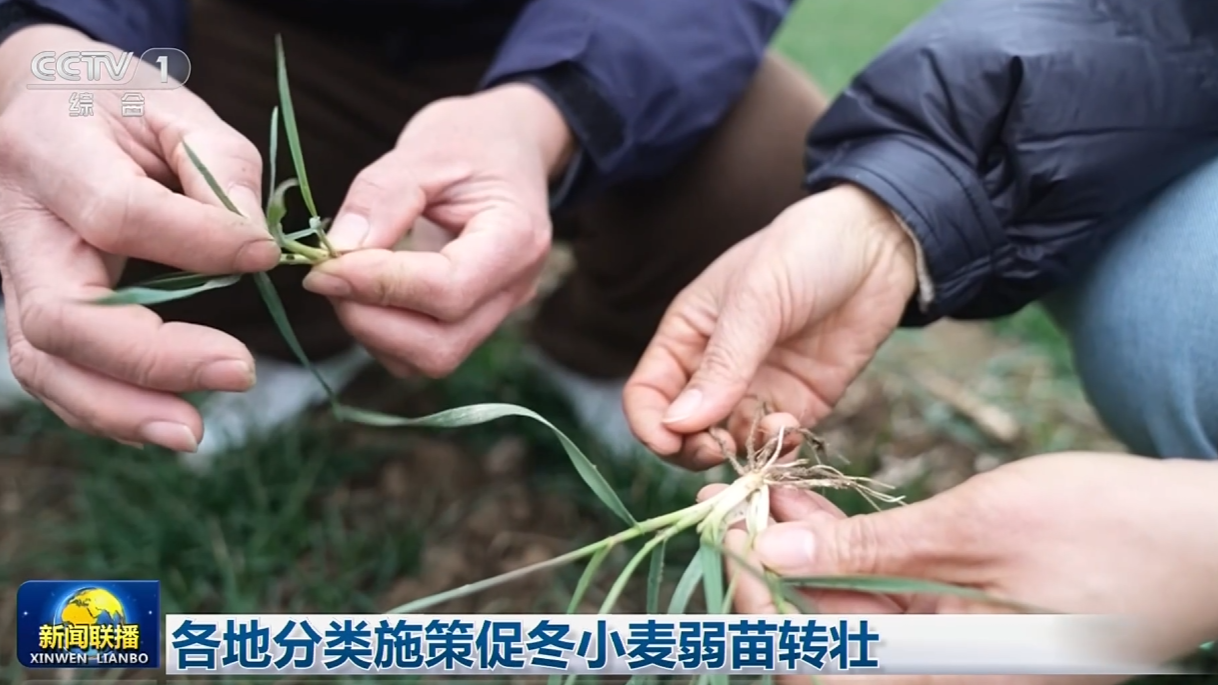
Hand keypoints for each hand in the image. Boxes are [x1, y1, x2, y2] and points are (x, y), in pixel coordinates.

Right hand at [0, 26, 278, 450]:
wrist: (43, 107)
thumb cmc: (119, 107)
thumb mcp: (178, 111)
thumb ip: (221, 172)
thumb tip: (256, 250)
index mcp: (51, 149)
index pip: (117, 212)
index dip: (194, 242)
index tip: (265, 258)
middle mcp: (16, 221)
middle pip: (61, 313)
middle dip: (150, 358)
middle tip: (240, 372)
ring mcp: (11, 272)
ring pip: (43, 361)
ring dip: (118, 409)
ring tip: (192, 433)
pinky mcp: (26, 309)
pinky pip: (52, 374)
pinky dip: (104, 409)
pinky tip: (161, 423)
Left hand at [301, 83, 573, 377]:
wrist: (507, 146)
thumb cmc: (471, 140)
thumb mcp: (424, 150)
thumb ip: (381, 197)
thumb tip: (338, 251)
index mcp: (516, 240)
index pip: (449, 290)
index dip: (381, 285)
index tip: (325, 263)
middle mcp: (513, 289)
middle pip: (441, 346)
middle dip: (371, 319)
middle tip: (327, 274)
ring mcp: (495, 312)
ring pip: (428, 358)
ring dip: (371, 328)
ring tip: (345, 275)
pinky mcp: (468, 322)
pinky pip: (419, 351)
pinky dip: (379, 329)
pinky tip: (365, 285)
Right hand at [623, 184, 917, 468]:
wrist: (878, 245)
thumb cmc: (804, 250)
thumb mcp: (755, 299)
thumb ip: (721, 364)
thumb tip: (677, 423)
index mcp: (687, 335)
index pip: (647, 393)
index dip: (651, 424)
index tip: (671, 441)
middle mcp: (714, 368)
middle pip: (682, 430)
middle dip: (694, 448)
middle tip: (718, 449)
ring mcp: (757, 388)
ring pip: (728, 444)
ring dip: (741, 451)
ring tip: (770, 429)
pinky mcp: (799, 402)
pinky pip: (774, 442)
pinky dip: (776, 448)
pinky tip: (790, 429)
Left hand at [722, 451, 1217, 684]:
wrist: (1207, 536)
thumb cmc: (1108, 529)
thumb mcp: (976, 527)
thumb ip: (871, 550)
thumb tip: (775, 555)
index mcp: (950, 678)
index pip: (819, 672)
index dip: (761, 613)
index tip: (732, 543)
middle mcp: (949, 680)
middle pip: (829, 647)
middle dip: (775, 577)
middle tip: (739, 506)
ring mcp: (962, 660)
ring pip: (854, 621)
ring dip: (807, 563)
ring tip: (771, 496)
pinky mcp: (972, 631)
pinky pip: (892, 607)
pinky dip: (852, 562)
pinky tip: (818, 513)